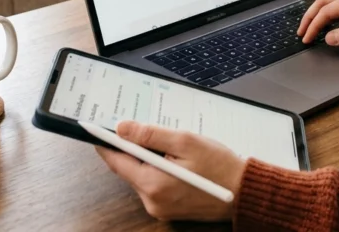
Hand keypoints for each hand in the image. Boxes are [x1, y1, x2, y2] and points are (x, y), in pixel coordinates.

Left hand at [95, 121, 246, 221]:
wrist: (242, 191)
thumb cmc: (219, 164)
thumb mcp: (186, 141)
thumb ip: (151, 134)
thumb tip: (123, 128)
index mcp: (153, 183)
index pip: (117, 161)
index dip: (106, 143)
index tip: (96, 129)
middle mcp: (151, 200)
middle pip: (129, 168)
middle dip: (135, 147)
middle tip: (149, 128)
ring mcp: (159, 208)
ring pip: (142, 175)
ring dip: (149, 158)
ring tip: (173, 145)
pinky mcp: (167, 209)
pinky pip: (154, 184)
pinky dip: (159, 169)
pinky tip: (178, 160)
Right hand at [298, 0, 338, 46]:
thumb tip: (328, 38)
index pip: (326, 11)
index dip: (314, 26)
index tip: (306, 38)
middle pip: (323, 2)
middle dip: (310, 16)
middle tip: (301, 32)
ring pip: (330, 1)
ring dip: (318, 13)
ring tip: (309, 27)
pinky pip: (338, 3)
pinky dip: (328, 12)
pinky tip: (326, 22)